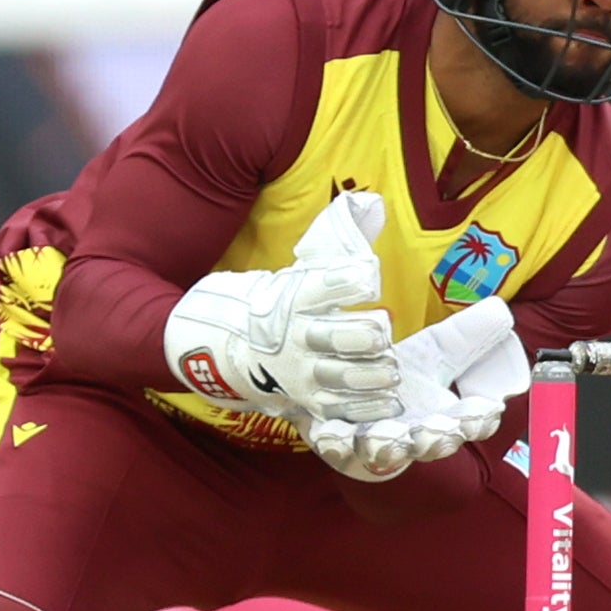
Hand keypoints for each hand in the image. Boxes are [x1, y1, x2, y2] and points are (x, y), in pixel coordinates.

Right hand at [165, 189, 401, 454]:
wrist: (220, 344)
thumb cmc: (276, 300)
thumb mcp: (301, 267)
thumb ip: (339, 239)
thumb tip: (369, 203)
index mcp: (297, 295)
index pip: (325, 283)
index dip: (351, 278)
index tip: (368, 276)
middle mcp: (297, 334)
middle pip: (336, 336)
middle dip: (365, 334)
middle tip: (380, 331)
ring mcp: (299, 370)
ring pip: (341, 375)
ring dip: (370, 373)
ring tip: (389, 368)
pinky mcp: (305, 399)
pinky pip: (338, 407)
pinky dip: (365, 407)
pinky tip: (389, 401)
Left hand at [315, 298, 533, 482]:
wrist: (355, 392)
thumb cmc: (406, 376)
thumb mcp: (437, 349)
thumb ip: (468, 333)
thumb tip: (499, 310)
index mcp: (450, 415)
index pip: (474, 421)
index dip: (480, 419)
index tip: (487, 410)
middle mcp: (418, 434)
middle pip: (434, 443)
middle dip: (436, 439)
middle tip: (435, 432)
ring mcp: (379, 442)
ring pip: (387, 450)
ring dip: (387, 445)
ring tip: (384, 438)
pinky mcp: (341, 443)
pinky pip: (339, 448)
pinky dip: (336, 443)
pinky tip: (331, 433)